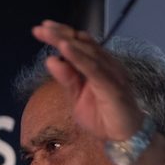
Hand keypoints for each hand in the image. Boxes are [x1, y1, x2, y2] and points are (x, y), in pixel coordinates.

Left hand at [31, 20, 142, 141]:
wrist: (124, 136)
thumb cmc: (102, 116)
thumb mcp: (77, 98)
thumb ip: (67, 79)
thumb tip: (51, 59)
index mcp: (97, 65)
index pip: (78, 45)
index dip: (61, 34)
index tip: (41, 28)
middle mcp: (106, 64)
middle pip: (81, 44)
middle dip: (60, 34)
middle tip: (41, 27)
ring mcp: (111, 73)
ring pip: (87, 53)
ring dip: (67, 41)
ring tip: (50, 33)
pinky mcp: (113, 86)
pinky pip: (94, 69)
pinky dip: (79, 58)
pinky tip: (65, 49)